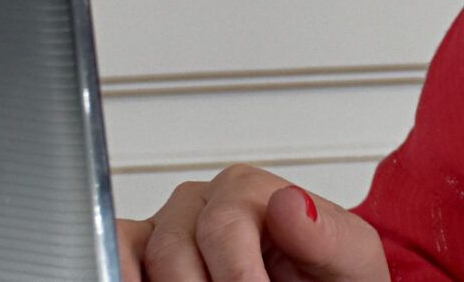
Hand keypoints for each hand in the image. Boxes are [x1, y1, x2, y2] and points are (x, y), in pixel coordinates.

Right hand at [116, 166, 391, 281]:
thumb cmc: (331, 274)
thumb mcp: (347, 258)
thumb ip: (322, 235)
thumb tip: (291, 202)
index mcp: (246, 190)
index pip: (222, 226)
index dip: (236, 276)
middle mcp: (199, 204)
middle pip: (175, 249)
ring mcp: (164, 232)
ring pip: (138, 256)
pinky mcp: (141, 260)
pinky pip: (116, 255)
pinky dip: (122, 273)